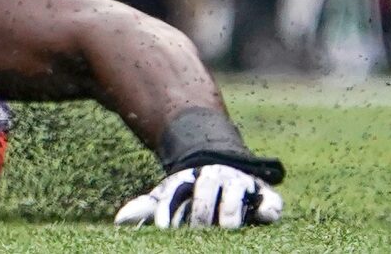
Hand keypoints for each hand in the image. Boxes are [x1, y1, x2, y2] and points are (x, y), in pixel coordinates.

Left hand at [116, 164, 283, 230]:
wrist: (223, 161)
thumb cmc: (191, 189)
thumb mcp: (170, 195)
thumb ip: (149, 207)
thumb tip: (120, 221)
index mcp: (189, 177)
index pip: (176, 192)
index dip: (169, 210)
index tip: (164, 227)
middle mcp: (215, 177)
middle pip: (206, 188)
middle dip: (201, 210)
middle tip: (197, 229)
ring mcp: (240, 183)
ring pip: (235, 191)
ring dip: (230, 209)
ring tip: (226, 226)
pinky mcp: (265, 195)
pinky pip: (271, 201)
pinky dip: (269, 208)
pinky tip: (262, 216)